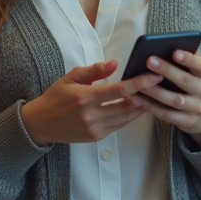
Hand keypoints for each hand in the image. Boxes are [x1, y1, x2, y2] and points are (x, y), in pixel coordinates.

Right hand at [20, 60, 162, 144]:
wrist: (40, 124)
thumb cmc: (55, 97)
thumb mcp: (71, 78)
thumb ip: (94, 70)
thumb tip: (114, 63)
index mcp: (85, 98)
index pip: (118, 90)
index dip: (139, 83)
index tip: (154, 76)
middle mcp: (91, 115)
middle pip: (127, 106)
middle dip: (146, 95)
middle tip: (160, 83)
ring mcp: (95, 128)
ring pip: (126, 117)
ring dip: (141, 106)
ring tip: (154, 94)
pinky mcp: (97, 137)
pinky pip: (119, 125)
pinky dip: (130, 116)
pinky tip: (138, 106)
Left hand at [132, 49, 200, 148]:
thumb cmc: (195, 84)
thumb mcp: (197, 71)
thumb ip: (188, 57)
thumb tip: (171, 41)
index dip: (189, 59)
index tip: (175, 52)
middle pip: (186, 81)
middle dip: (167, 71)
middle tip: (149, 60)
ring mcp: (197, 108)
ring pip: (175, 100)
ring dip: (155, 91)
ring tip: (139, 82)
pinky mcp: (187, 121)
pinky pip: (167, 115)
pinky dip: (151, 107)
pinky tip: (137, 99)